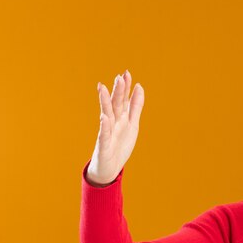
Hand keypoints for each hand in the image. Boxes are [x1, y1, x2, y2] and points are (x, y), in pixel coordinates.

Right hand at [86, 70, 144, 185]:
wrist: (109, 168)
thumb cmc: (119, 145)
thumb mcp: (132, 124)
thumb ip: (135, 106)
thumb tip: (139, 87)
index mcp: (121, 118)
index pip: (123, 100)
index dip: (125, 88)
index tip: (127, 73)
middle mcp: (113, 123)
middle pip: (115, 105)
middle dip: (117, 92)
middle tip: (119, 77)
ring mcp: (107, 133)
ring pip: (106, 116)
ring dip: (105, 103)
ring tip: (103, 89)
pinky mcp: (104, 146)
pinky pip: (104, 135)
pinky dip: (104, 127)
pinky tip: (104, 118)